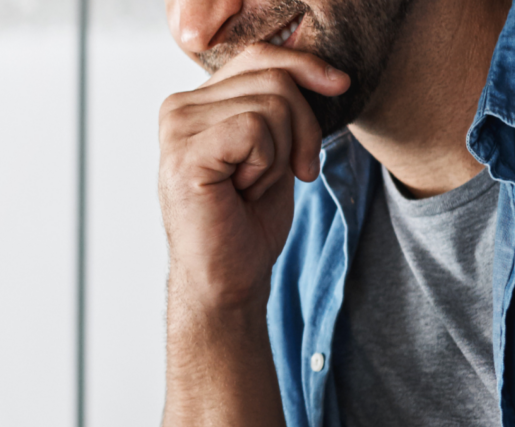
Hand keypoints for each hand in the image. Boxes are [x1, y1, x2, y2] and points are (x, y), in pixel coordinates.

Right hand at [158, 44, 349, 309]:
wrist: (227, 281)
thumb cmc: (248, 223)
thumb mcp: (277, 148)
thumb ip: (285, 103)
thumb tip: (329, 74)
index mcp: (195, 101)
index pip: (261, 57)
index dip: (306, 71)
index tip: (338, 90)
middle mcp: (177, 108)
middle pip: (274, 78)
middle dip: (299, 130)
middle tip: (281, 175)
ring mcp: (176, 130)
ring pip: (271, 104)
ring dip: (279, 156)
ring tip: (250, 188)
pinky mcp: (185, 154)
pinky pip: (257, 129)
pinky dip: (265, 166)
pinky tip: (241, 192)